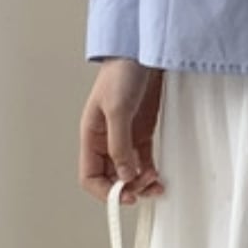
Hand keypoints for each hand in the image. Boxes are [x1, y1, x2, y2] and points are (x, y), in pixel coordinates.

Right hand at [78, 57, 165, 203]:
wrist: (143, 51)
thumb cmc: (121, 72)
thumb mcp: (117, 109)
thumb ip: (119, 144)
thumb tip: (125, 175)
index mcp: (92, 135)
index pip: (90, 175)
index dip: (104, 191)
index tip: (123, 196)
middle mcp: (107, 139)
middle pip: (111, 177)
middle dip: (126, 188)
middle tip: (144, 189)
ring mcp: (126, 135)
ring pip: (129, 172)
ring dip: (140, 183)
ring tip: (154, 184)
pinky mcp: (142, 130)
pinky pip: (144, 160)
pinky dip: (150, 171)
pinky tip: (157, 176)